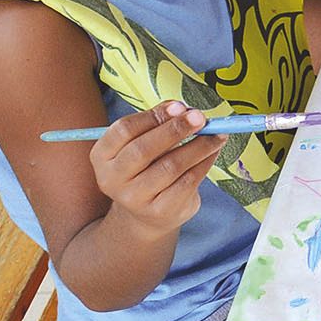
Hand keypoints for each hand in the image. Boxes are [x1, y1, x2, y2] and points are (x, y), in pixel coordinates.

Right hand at [89, 101, 221, 235]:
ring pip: (170, 166)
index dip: (153, 116)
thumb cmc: (148, 167)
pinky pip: (187, 182)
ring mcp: (134, 198)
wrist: (148, 214)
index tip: (179, 106)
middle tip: (200, 117)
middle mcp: (112, 179)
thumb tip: (183, 108)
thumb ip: (157, 123)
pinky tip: (213, 152)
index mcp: (102, 156)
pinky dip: (205, 163)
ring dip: (199, 146)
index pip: (123, 130)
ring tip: (217, 134)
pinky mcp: (160, 211)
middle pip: (143, 149)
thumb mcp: (143, 143)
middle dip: (175, 129)